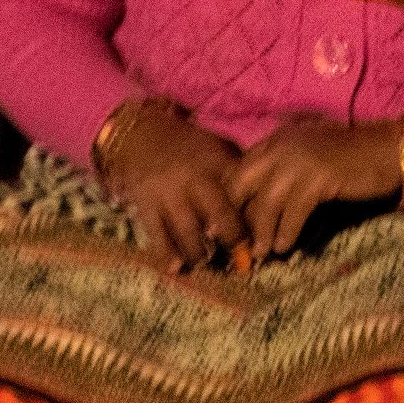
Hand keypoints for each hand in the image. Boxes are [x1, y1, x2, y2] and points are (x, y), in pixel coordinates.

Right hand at [103, 103, 249, 270]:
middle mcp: (194, 178)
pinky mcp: (146, 204)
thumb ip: (238, 170)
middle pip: (219, 214)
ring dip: (200, 252)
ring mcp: (168, 193)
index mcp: (216, 162)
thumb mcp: (216, 147)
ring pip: (188, 230)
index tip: (264, 236)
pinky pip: (157, 233)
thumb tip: (263, 201)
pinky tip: (175, 269)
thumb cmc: (187, 145)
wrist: (139, 133)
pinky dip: (166, 253)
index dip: (255, 216)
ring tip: (206, 263)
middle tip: (241, 260)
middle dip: (232, 239)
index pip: (242, 191)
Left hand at [229, 116, 403, 259]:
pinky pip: (294, 211)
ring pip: (266, 203)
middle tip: (234, 245)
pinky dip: (287, 232)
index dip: (227, 202)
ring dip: (262, 232)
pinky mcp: (320, 176)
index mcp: (272, 142)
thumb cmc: (346, 160)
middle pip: (242, 186)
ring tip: (260, 254)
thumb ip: (277, 177)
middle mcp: (280, 147)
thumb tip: (253, 214)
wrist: (389, 150)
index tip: (223, 228)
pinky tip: (285, 247)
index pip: (236, 172)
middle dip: (236, 219)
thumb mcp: (304, 161)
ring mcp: (300, 160)